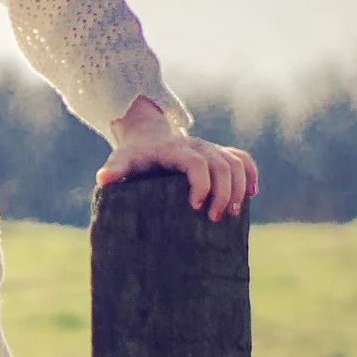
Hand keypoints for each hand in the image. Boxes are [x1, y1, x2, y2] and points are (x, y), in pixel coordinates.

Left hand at [97, 96, 257, 220]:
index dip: (201, 184)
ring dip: (240, 189)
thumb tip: (103, 180)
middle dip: (224, 194)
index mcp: (176, 149)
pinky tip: (252, 195)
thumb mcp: (121, 159)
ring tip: (233, 214)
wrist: (147, 137)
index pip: (197, 163)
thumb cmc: (134, 155)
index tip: (195, 207)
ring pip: (237, 164)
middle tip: (214, 219)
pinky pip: (243, 159)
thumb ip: (115, 169)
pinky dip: (251, 174)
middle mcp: (198, 146)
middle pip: (223, 166)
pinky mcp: (219, 153)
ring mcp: (211, 148)